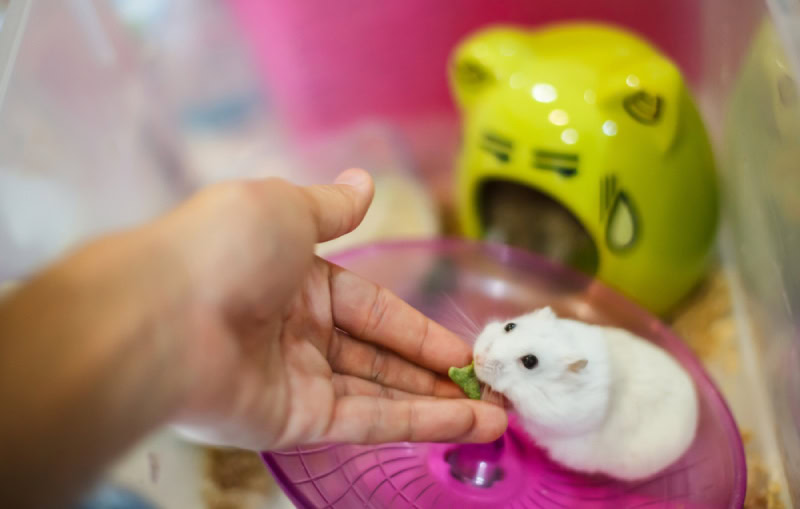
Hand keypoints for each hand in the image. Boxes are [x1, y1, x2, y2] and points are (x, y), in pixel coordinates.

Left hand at [157, 169, 507, 448]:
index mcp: (296, 280)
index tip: (464, 347)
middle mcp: (297, 332)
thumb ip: (331, 208)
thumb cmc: (224, 248)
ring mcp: (294, 380)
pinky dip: (414, 423)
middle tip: (489, 384)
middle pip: (380, 356)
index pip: (372, 307)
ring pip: (379, 393)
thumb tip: (364, 181)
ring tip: (495, 414)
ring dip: (437, 404)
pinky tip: (463, 423)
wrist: (161, 313)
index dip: (418, 327)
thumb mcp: (285, 208)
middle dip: (434, 371)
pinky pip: (363, 420)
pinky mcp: (292, 421)